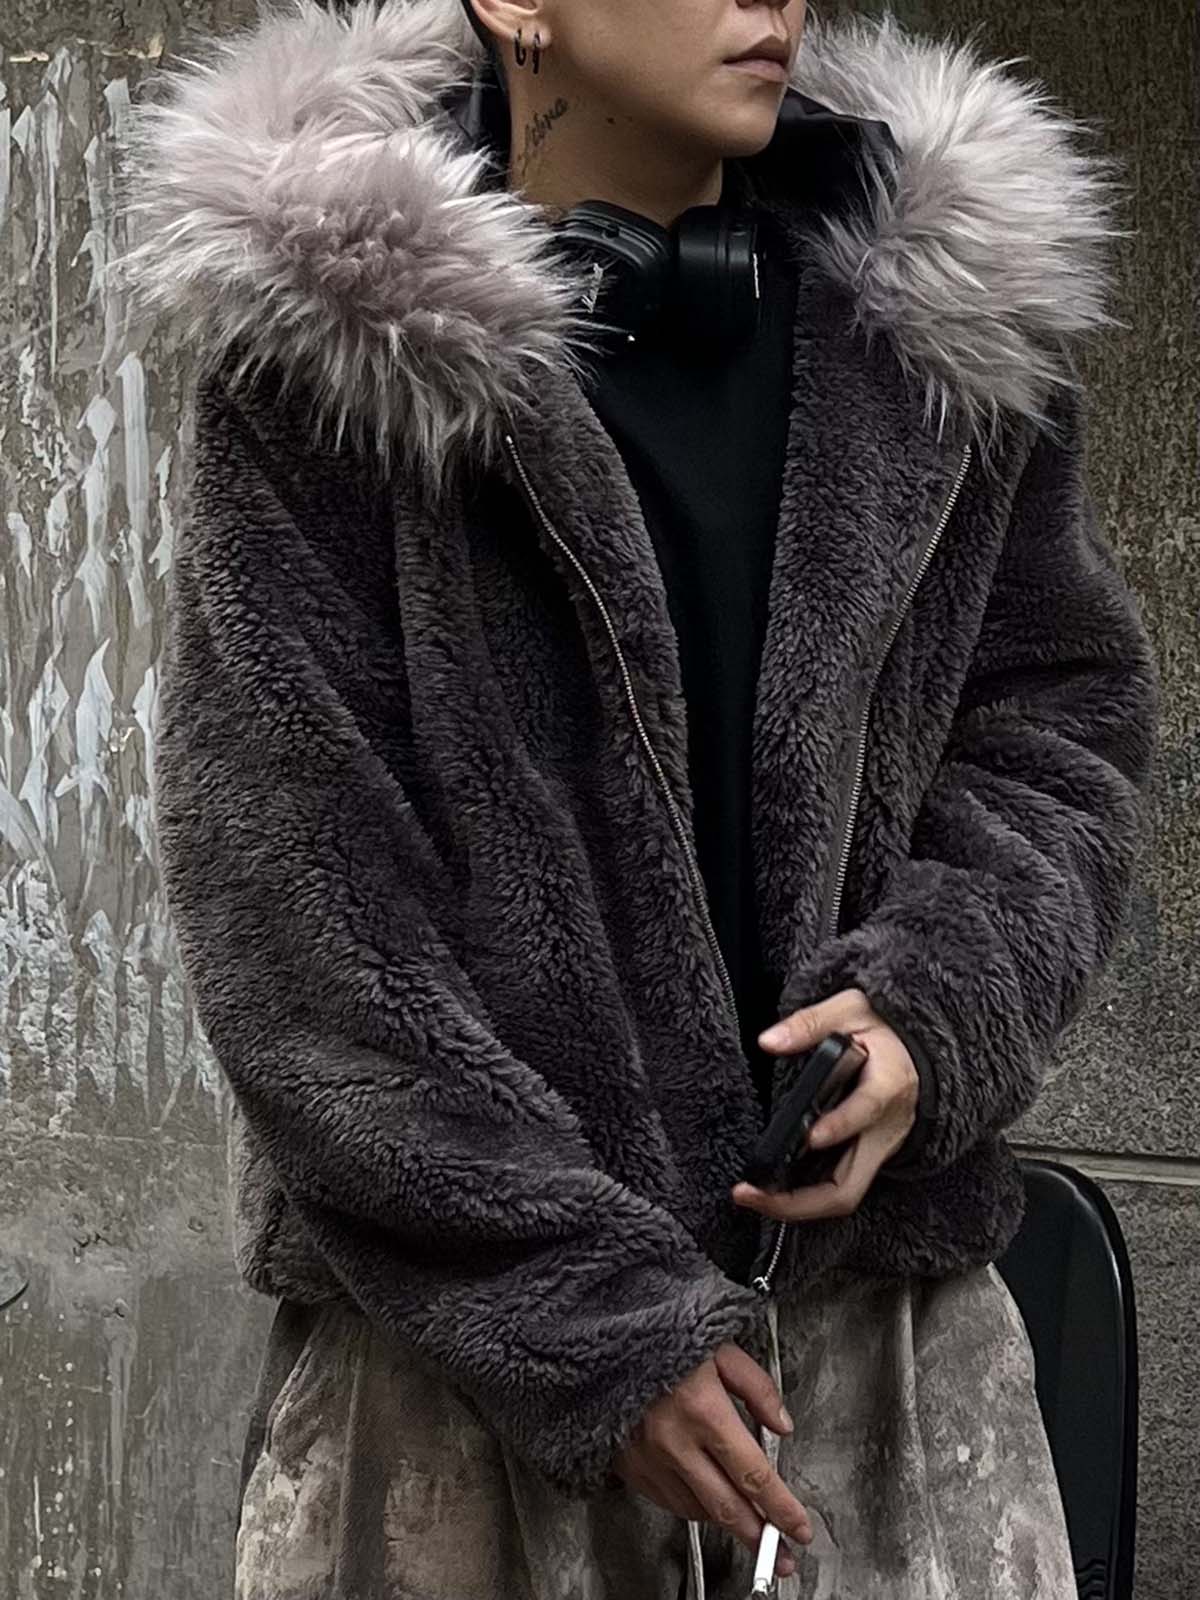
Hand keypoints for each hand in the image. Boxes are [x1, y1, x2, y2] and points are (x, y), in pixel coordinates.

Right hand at [612, 1341, 812, 1578]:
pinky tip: (706, 1500)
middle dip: (760, 1537)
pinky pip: (668, 1502)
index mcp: (703, 1409)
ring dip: (726, 1521)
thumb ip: (757, 1388)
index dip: (781, 1508)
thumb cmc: (662, 1337)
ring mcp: (649, 1458)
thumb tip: (782, 1424)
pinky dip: (692, 1506)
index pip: (753, 1475)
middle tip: (781, 1556)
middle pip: (727, 1507)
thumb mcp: (720, 1348)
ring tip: (746, 1523)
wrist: (604, 1340)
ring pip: (697, 1510)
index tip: (798, 1527)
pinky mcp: (630, 1466)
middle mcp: (675, 1441)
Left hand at [732, 987, 919, 1221]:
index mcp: (889, 1083)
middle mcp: (885, 1129)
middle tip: (753, 1193)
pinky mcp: (867, 1160)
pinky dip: (804, 1199)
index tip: (809, 1135)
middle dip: (800, 1199)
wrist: (919, 1054)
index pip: (868, 1110)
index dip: (840, 1124)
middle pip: (850, 1184)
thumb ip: (810, 1024)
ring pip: (843, 1196)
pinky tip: (771, 1193)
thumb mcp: (853, 1010)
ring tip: (753, 1198)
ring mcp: (877, 1150)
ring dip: (797, 1207)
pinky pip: (838, 1189)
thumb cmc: (886, 1032)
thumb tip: (770, 1041)